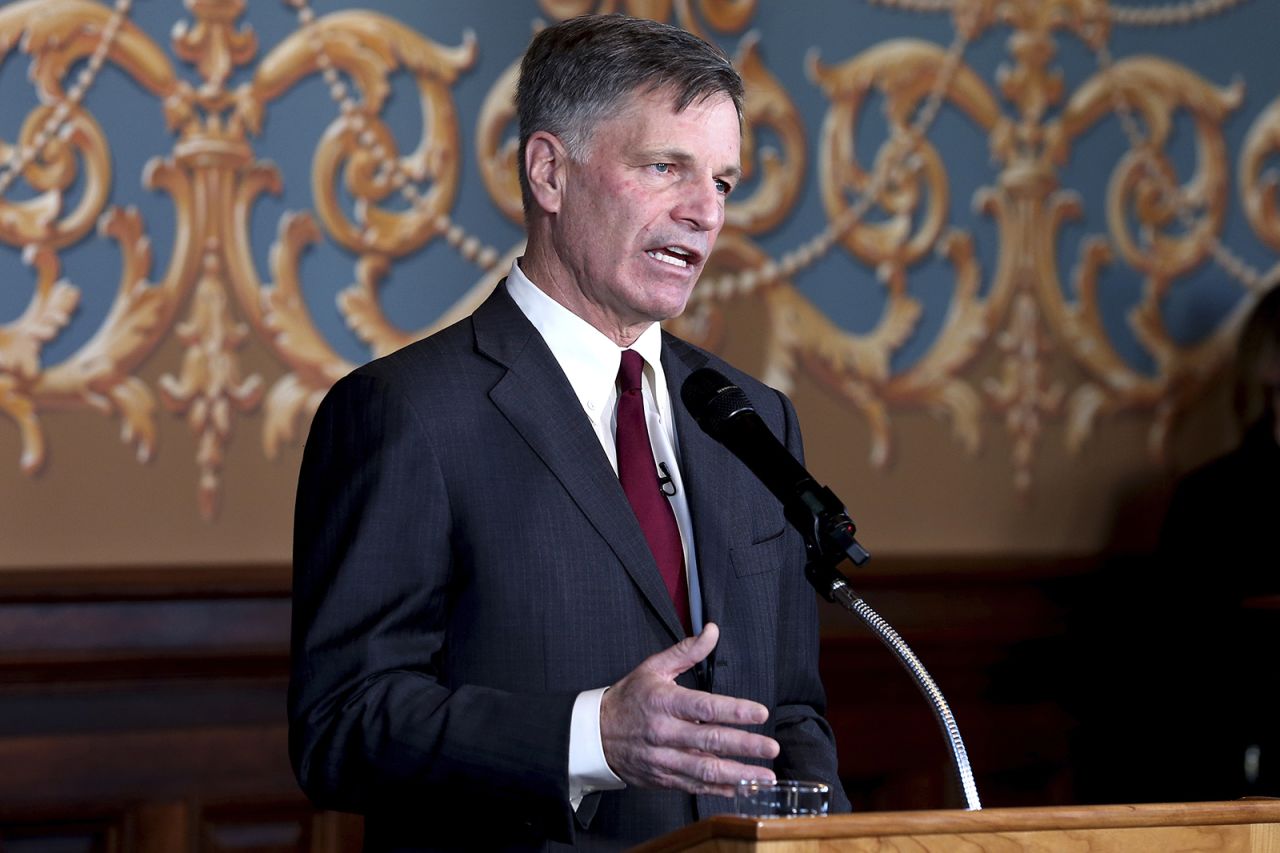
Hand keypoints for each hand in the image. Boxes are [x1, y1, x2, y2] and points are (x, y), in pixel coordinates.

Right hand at [599, 622, 779, 796]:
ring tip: (766, 776)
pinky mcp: (663, 778)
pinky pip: (695, 786)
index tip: (760, 713)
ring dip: (739, 775)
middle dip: (745, 746)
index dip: (734, 711)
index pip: (704, 707)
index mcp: (663, 702)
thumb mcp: (653, 668)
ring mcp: (663, 759)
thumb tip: (712, 631)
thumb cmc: (629, 698)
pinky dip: (721, 790)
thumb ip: (687, 651)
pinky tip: (743, 788)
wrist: (595, 735)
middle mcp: (664, 732)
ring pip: (705, 770)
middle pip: (710, 741)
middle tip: (772, 748)